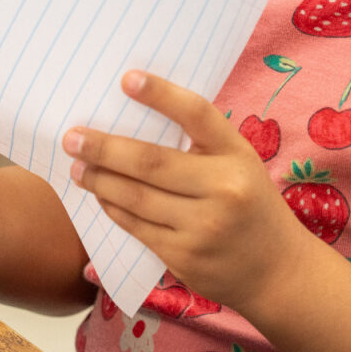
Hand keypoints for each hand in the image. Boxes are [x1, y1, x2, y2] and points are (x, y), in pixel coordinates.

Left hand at [63, 71, 307, 312]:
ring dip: (99, 179)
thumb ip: (201, 144)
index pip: (196, 114)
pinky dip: (113, 207)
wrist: (278, 272)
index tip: (126, 78)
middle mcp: (223, 188)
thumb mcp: (239, 164)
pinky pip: (137, 227)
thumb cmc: (250, 204)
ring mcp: (202, 227)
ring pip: (136, 197)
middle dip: (103, 148)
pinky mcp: (184, 257)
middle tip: (72, 137)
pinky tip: (100, 194)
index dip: (160, 94)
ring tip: (76, 166)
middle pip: (151, 162)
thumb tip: (135, 118)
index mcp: (237, 154)